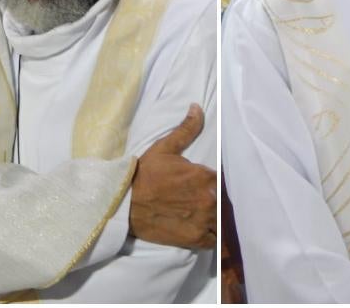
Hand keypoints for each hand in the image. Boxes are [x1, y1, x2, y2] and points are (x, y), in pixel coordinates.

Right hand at [130, 104, 216, 248]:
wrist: (123, 202)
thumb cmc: (144, 174)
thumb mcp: (165, 147)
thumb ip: (187, 129)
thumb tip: (197, 107)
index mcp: (205, 176)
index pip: (226, 181)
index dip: (221, 183)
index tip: (215, 184)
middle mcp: (208, 199)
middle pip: (226, 202)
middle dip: (220, 201)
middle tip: (211, 200)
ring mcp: (202, 221)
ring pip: (222, 222)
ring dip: (218, 219)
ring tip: (211, 217)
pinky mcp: (194, 239)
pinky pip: (214, 241)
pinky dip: (212, 237)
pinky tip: (206, 230)